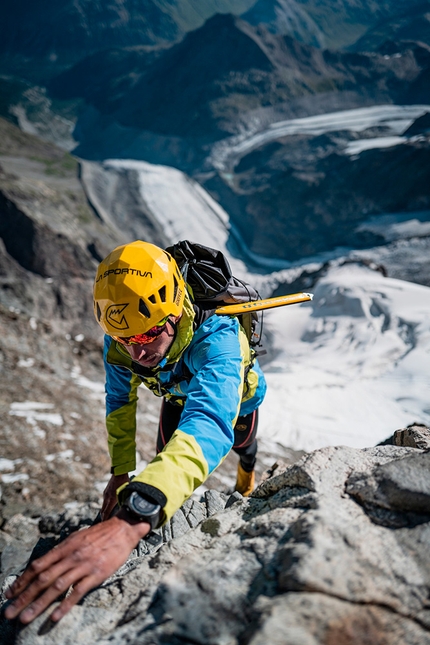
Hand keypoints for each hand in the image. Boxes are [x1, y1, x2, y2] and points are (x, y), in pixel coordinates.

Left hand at [4, 510, 149, 623]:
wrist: (122, 529)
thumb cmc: (98, 535)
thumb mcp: (76, 538)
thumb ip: (60, 552)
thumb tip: (43, 566)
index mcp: (64, 547)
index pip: (37, 566)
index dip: (21, 581)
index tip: (9, 594)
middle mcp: (70, 556)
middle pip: (42, 578)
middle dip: (23, 597)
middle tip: (9, 612)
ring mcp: (83, 565)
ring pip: (56, 587)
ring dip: (38, 604)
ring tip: (25, 618)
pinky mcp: (97, 574)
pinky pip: (78, 591)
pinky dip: (65, 605)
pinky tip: (54, 616)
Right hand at [101, 473, 129, 520]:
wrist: (119, 471)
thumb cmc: (125, 481)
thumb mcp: (126, 493)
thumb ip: (124, 501)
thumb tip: (125, 508)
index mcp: (111, 499)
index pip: (106, 513)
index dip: (105, 520)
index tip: (105, 525)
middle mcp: (107, 497)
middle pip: (103, 511)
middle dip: (104, 518)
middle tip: (105, 524)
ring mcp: (105, 494)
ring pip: (104, 505)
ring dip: (105, 511)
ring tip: (108, 516)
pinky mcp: (106, 491)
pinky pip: (105, 500)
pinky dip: (107, 504)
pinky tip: (111, 505)